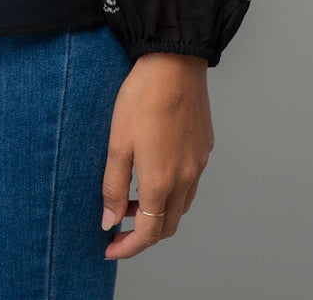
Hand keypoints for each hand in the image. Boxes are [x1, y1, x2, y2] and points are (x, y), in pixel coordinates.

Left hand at [101, 51, 213, 258]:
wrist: (174, 63)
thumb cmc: (142, 98)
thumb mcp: (117, 142)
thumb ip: (112, 186)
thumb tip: (108, 221)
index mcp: (161, 182)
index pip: (147, 234)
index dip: (127, 247)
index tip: (109, 248)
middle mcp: (185, 179)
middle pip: (166, 226)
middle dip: (142, 234)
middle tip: (116, 225)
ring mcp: (198, 165)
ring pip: (180, 207)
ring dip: (157, 213)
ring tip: (130, 199)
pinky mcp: (204, 149)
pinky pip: (190, 184)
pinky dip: (171, 192)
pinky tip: (153, 173)